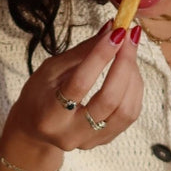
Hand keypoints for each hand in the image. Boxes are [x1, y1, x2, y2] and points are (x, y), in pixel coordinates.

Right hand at [6, 22, 143, 155]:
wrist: (36, 131)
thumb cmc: (40, 96)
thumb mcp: (50, 70)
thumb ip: (82, 52)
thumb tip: (110, 29)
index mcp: (50, 115)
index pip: (80, 83)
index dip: (100, 56)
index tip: (116, 32)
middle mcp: (72, 133)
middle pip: (109, 100)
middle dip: (124, 64)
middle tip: (127, 37)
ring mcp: (91, 140)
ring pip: (126, 110)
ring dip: (133, 76)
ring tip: (128, 51)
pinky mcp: (106, 140)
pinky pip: (130, 114)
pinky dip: (134, 88)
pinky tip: (129, 70)